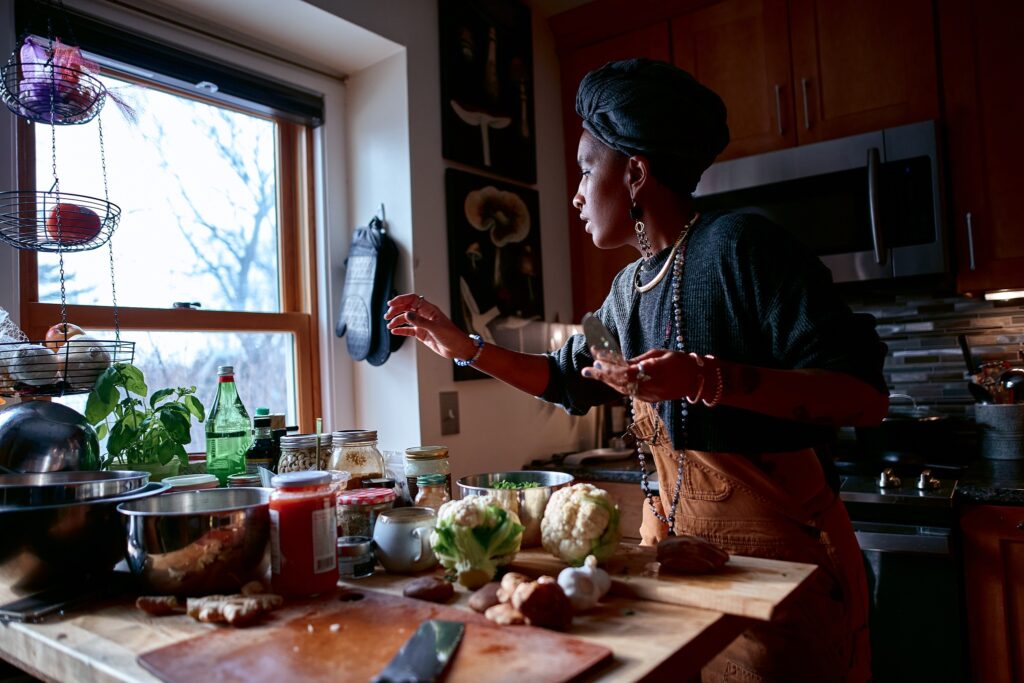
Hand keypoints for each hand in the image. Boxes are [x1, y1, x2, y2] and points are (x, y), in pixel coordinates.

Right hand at [385, 293, 476, 360]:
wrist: (457, 348)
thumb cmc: (451, 336)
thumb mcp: (435, 328)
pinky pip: (409, 330)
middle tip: (387, 316)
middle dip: (396, 310)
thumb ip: (420, 321)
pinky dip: (401, 330)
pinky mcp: (422, 333)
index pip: (412, 300)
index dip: (401, 300)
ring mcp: (423, 324)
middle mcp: (425, 315)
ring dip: (397, 320)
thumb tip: (407, 314)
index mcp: (429, 310)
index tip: (391, 304)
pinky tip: (394, 331)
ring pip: (406, 319)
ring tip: (390, 325)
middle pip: (407, 308)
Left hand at [582, 348, 698, 402]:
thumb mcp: (659, 354)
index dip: (610, 366)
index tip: (598, 359)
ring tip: (591, 373)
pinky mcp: (649, 400)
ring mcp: (649, 395)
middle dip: (602, 376)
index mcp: (654, 371)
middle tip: (585, 370)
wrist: (695, 380)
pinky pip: (629, 392)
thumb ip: (638, 360)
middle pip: (621, 382)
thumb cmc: (678, 361)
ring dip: (606, 381)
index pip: (627, 371)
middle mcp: (650, 386)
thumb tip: (619, 362)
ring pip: (622, 389)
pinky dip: (616, 384)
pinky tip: (607, 378)